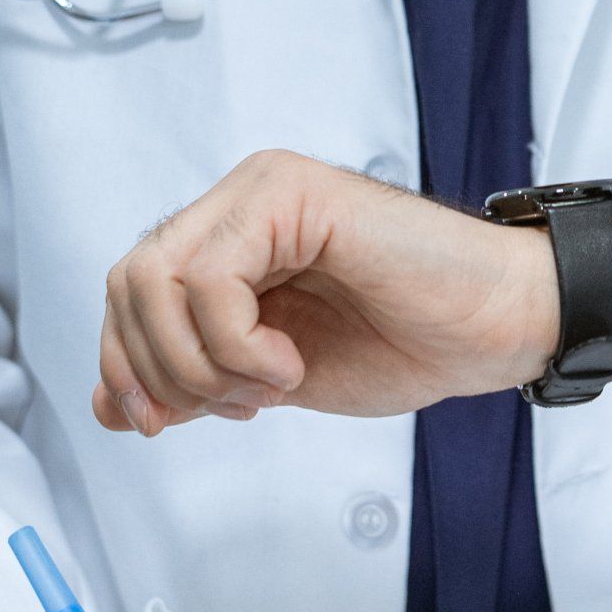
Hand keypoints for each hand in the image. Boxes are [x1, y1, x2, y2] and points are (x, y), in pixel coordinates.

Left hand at [94, 151, 611, 432]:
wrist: (501, 324)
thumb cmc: (411, 337)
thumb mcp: (269, 379)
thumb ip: (194, 379)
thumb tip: (110, 407)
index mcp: (228, 239)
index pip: (126, 295)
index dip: (128, 367)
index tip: (168, 421)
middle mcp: (237, 203)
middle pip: (128, 284)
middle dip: (162, 371)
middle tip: (234, 406)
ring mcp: (263, 190)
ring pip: (157, 278)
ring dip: (204, 362)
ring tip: (269, 383)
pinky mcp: (292, 196)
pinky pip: (211, 279)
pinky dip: (236, 344)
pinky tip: (289, 365)